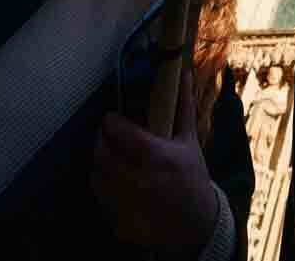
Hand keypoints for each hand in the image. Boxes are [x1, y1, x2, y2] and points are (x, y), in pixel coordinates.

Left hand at [92, 67, 220, 260]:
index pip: (121, 133)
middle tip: (106, 134)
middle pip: (103, 154)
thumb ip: (183, 106)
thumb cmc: (193, 176)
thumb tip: (182, 72)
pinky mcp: (120, 220)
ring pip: (97, 176)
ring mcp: (129, 203)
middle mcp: (140, 180)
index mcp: (157, 156)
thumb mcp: (189, 141)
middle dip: (101, 140)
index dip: (111, 122)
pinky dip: (103, 185)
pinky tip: (114, 178)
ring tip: (109, 155)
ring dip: (99, 161)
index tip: (111, 117)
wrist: (197, 222)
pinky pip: (101, 197)